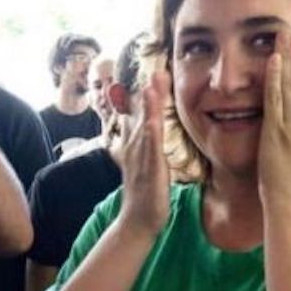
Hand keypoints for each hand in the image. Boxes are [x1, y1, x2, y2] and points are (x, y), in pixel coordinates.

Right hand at [117, 66, 171, 236]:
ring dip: (148, 106)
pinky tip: (152, 120)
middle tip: (154, 69)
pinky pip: (149, 149)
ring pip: (144, 126)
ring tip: (152, 83)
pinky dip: (149, 133)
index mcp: (136, 146)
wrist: (137, 221)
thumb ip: (141, 147)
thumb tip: (140, 134)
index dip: (145, 96)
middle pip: (141, 115)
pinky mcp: (149, 171)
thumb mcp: (142, 164)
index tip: (152, 74)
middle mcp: (136, 148)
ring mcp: (141, 159)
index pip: (139, 115)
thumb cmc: (143, 194)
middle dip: (148, 92)